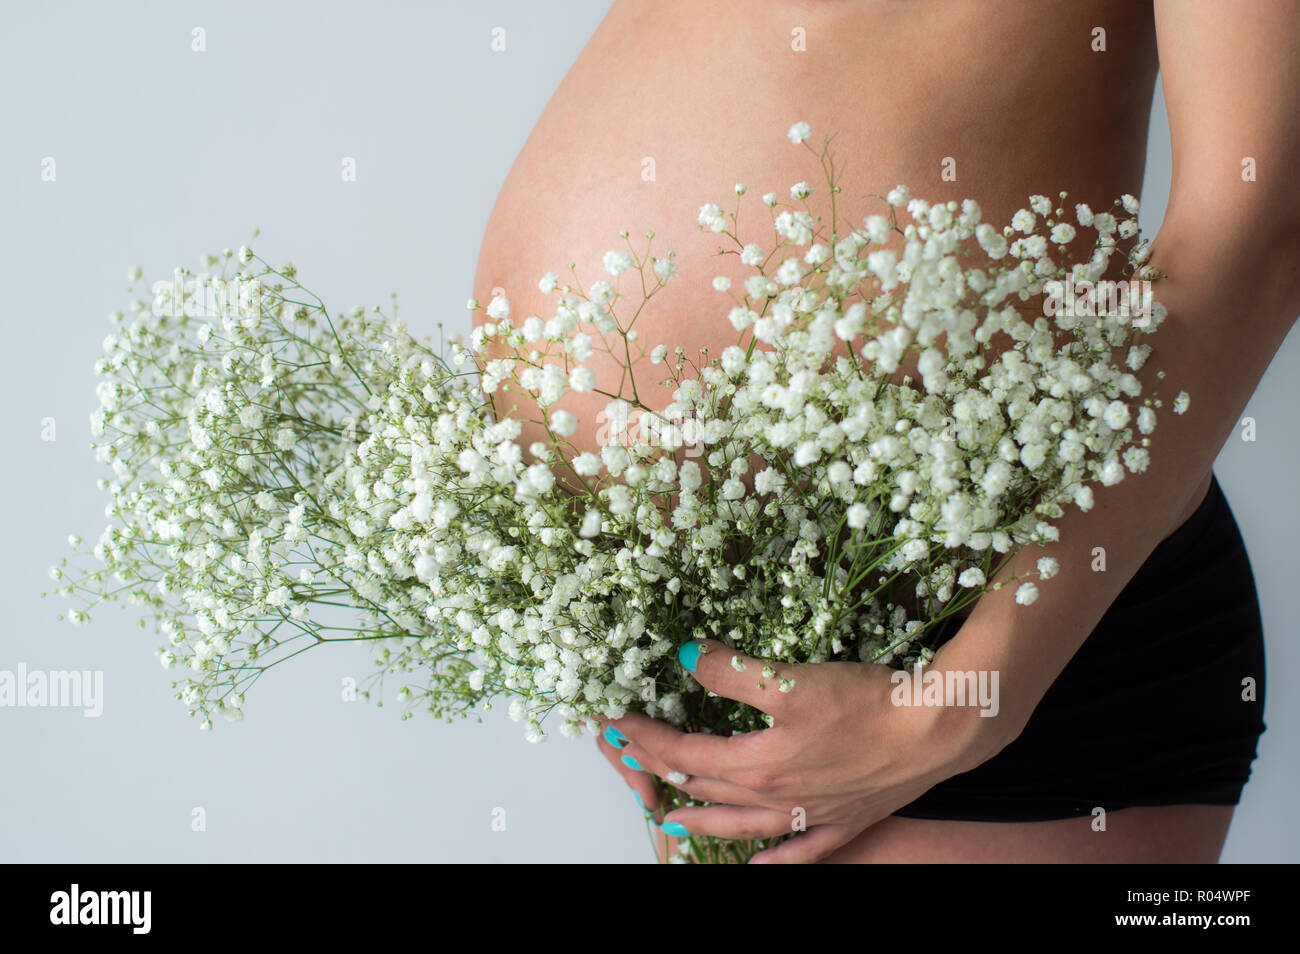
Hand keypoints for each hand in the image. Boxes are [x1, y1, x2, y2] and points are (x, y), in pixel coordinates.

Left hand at [599, 638, 1016, 862]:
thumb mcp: (790, 679)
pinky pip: (802, 851)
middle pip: (708, 787)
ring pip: (744, 825)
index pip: (685, 753)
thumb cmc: (865, 702)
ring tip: (675, 824)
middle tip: (634, 762)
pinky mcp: (845, 820)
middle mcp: (777, 795)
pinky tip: (761, 868)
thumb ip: (732, 671)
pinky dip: (778, 860)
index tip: (618, 723)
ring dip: (705, 821)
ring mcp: (811, 813)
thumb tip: (685, 657)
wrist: (935, 731)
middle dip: (664, 773)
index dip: (647, 737)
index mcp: (757, 761)